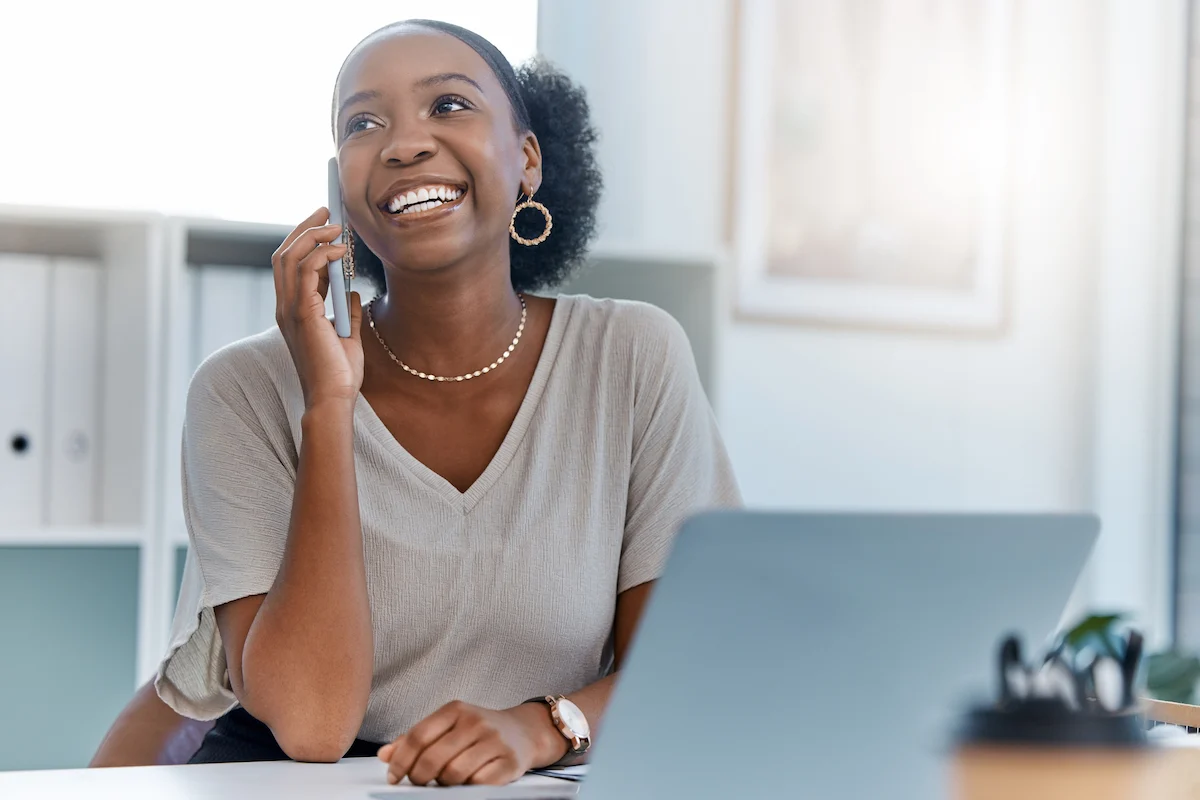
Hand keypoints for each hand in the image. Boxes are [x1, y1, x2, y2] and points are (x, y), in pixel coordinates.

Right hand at [272, 207, 363, 409]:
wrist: (335, 398)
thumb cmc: (340, 373)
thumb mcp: (347, 336)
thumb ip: (346, 312)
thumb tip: (352, 291)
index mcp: (293, 310)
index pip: (290, 265)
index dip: (304, 240)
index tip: (325, 222)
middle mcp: (285, 307)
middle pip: (283, 254)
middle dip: (305, 227)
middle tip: (327, 210)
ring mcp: (290, 310)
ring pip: (289, 256)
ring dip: (313, 235)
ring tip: (337, 225)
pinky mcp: (302, 314)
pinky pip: (306, 272)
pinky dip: (322, 254)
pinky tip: (341, 250)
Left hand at [377, 701, 564, 786]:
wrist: (524, 732)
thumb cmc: (479, 730)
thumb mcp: (448, 725)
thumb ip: (416, 739)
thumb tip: (385, 755)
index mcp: (456, 709)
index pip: (418, 736)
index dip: (400, 760)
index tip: (393, 776)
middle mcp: (475, 722)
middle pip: (433, 758)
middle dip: (419, 777)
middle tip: (419, 782)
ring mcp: (494, 741)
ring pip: (453, 774)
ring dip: (444, 784)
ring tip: (446, 780)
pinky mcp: (509, 762)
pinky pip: (478, 784)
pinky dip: (467, 787)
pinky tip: (467, 782)